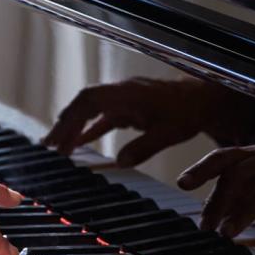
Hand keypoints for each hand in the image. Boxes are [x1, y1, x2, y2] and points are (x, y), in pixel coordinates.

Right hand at [43, 77, 254, 166]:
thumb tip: (119, 162)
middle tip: (49, 146)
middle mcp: (120, 92)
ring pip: (90, 110)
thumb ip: (143, 147)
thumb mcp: (169, 133)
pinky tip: (80, 143)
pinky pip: (102, 117)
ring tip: (57, 146)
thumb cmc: (189, 111)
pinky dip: (89, 129)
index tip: (59, 139)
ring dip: (74, 126)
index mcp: (127, 93)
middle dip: (64, 124)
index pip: (89, 101)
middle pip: (83, 104)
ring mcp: (123, 99)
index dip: (71, 119)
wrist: (205, 98)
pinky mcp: (129, 107)